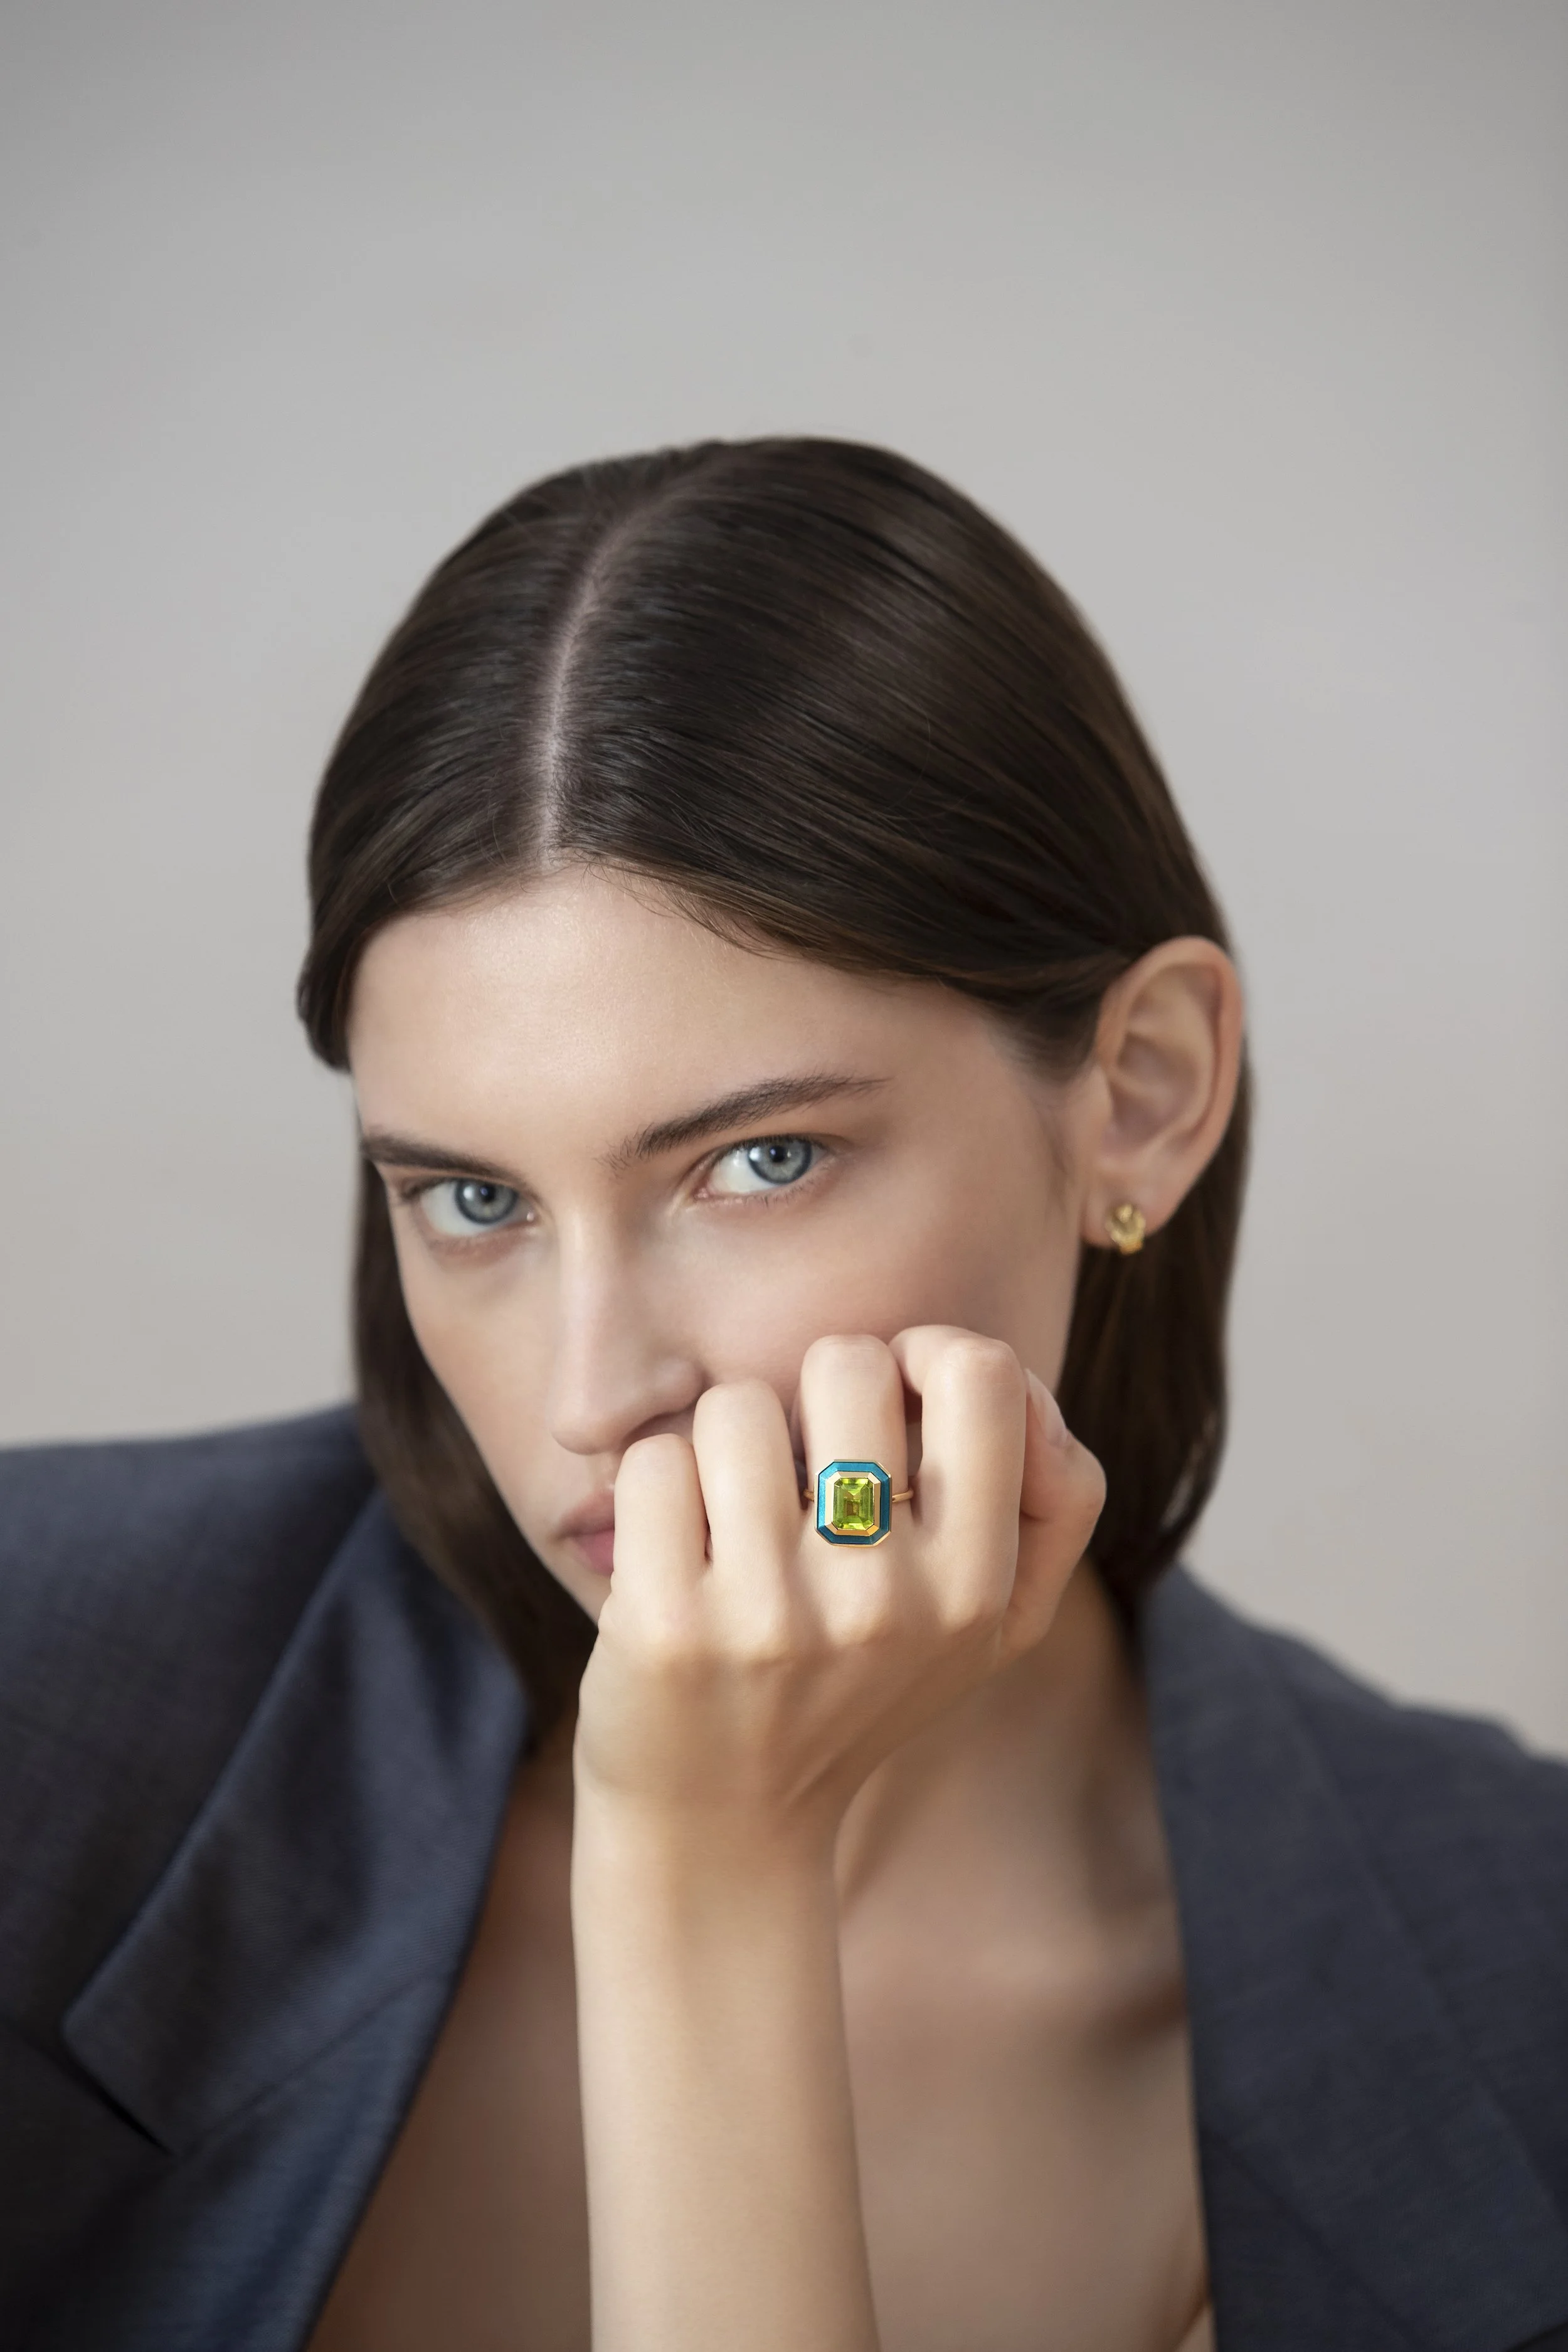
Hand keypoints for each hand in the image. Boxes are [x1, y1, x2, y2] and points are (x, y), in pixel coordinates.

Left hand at [574, 1326, 1105, 1849]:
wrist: (723, 1828)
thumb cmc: (857, 1688)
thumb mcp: (992, 1622)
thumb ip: (1054, 1498)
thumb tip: (1026, 1394)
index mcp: (976, 1587)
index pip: (981, 1370)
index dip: (924, 1354)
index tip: (890, 1405)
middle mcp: (884, 1602)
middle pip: (848, 1364)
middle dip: (809, 1394)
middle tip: (797, 1469)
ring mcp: (770, 1616)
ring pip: (735, 1406)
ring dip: (722, 1444)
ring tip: (731, 1522)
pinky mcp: (666, 1626)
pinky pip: (653, 1462)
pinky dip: (655, 1488)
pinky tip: (674, 1556)